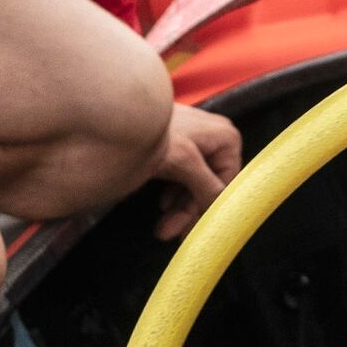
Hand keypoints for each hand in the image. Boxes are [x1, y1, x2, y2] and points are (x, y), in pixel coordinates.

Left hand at [151, 104, 242, 238]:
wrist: (120, 112)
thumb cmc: (154, 130)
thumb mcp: (184, 161)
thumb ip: (206, 187)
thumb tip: (222, 210)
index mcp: (226, 138)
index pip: (227, 184)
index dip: (209, 209)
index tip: (197, 231)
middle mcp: (215, 139)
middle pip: (209, 185)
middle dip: (188, 212)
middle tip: (169, 234)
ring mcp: (196, 142)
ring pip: (193, 182)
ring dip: (178, 208)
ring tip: (162, 228)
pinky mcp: (177, 146)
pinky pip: (182, 175)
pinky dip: (173, 192)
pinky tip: (162, 206)